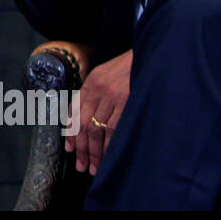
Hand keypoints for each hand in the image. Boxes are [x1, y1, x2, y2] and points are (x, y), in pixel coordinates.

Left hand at [66, 50, 131, 175]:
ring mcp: (112, 96)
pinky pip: (114, 128)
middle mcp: (98, 90)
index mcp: (91, 83)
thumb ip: (94, 93)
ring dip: (94, 151)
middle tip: (81, 166)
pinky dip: (109, 145)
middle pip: (84, 125)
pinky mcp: (127, 101)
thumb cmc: (130, 67)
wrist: (151, 52)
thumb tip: (83, 119)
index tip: (69, 149)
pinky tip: (108, 156)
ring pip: (97, 130)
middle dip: (81, 148)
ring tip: (94, 167)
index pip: (74, 112)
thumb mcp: (106, 74)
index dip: (70, 133)